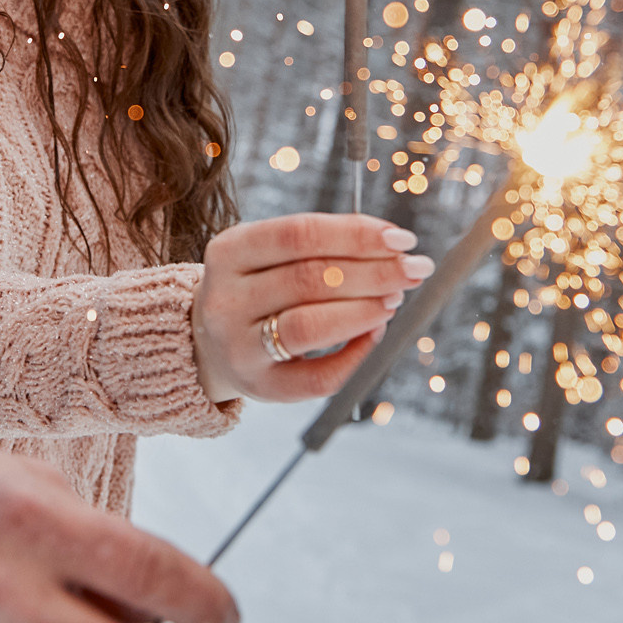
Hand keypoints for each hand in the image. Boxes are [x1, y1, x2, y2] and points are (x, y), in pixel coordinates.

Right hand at [189, 213, 431, 402]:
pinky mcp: (261, 387)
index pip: (298, 234)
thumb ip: (321, 247)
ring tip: (395, 300)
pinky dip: (356, 356)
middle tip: (413, 270)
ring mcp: (239, 347)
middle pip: (308, 278)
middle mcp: (226, 299)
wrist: (209, 345)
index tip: (403, 239)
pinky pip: (318, 377)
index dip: (356, 234)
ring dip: (364, 310)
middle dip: (373, 273)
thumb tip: (394, 249)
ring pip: (309, 326)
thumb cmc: (257, 289)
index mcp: (229, 251)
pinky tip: (376, 336)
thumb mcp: (268, 256)